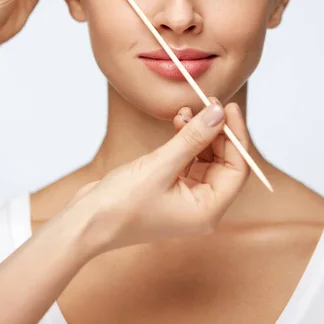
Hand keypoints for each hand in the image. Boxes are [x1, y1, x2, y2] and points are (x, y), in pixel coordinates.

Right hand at [69, 98, 250, 257]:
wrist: (86, 221)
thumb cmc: (121, 204)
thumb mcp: (160, 165)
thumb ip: (193, 137)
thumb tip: (219, 113)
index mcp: (208, 210)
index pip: (237, 169)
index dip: (236, 136)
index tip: (229, 107)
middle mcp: (202, 206)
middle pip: (224, 162)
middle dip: (217, 131)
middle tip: (209, 102)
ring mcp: (187, 197)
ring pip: (206, 157)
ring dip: (199, 132)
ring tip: (186, 109)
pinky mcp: (172, 188)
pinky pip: (189, 159)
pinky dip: (185, 139)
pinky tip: (177, 121)